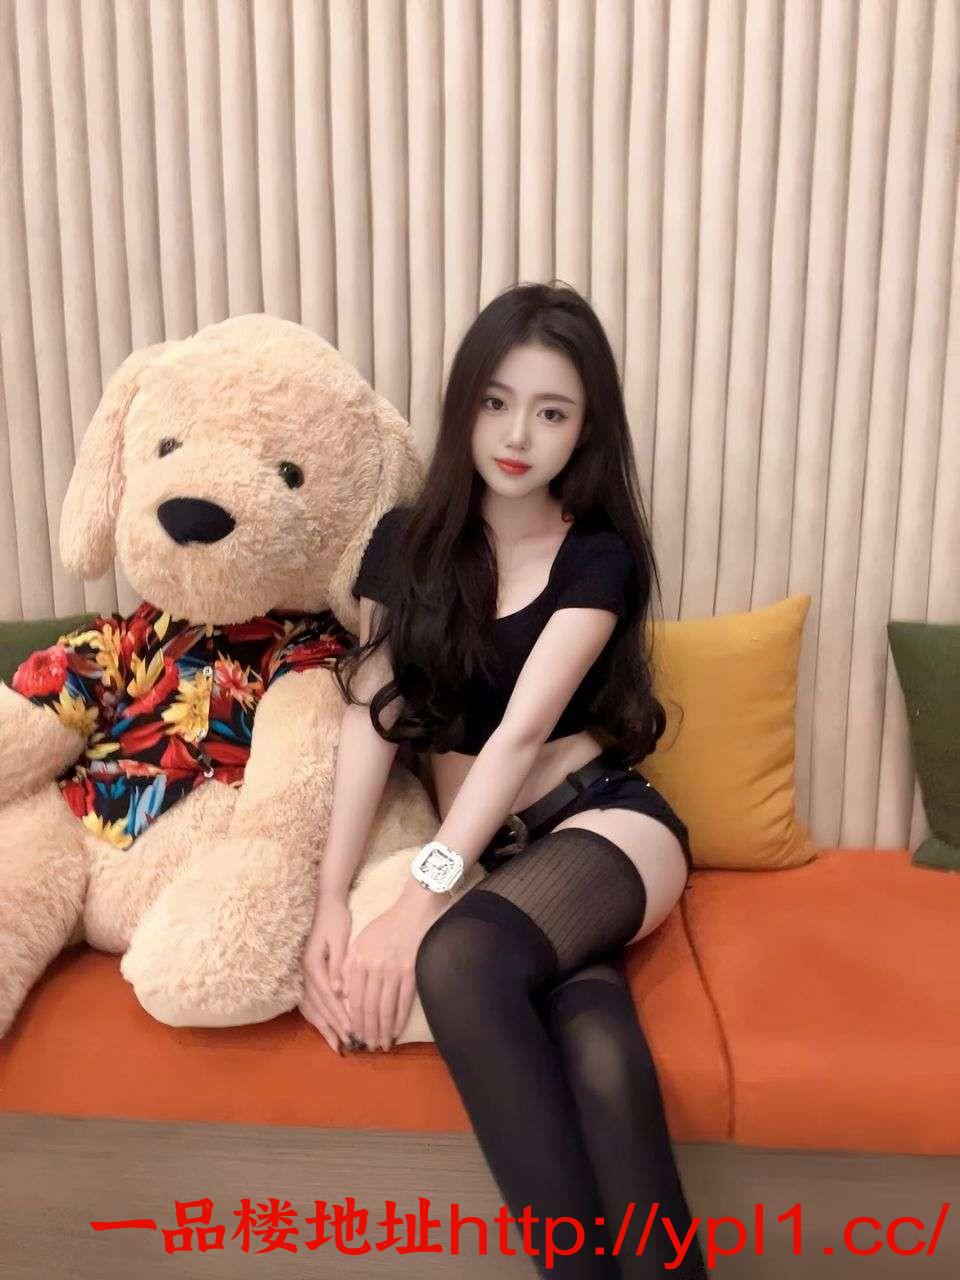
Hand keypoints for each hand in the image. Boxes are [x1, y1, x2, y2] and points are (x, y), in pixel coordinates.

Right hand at [298, 894, 355, 1053]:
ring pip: (312, 1007)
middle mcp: (306, 973)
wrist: (327, 905)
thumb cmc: (336, 920)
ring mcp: (305, 975)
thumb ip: (338, 964)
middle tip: (349, 1043)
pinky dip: (318, 1018)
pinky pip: (310, 1003)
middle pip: (319, 1006)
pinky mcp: (309, 975)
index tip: (352, 1029)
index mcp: (313, 964)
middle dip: (334, 1026)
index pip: (327, 996)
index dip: (339, 1014)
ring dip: (325, 1026)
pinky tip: (326, 1029)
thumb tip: (338, 991)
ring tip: (338, 1043)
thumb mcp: (339, 939)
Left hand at [342, 889, 445, 1050]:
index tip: (353, 1036)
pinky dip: (399, 1019)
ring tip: (381, 1045)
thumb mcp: (358, 942)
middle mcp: (375, 968)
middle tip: (367, 1048)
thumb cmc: (382, 928)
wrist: (411, 913)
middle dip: (368, 1031)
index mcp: (359, 961)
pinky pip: (404, 1001)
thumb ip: (348, 967)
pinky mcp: (411, 972)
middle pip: (370, 1008)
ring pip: (386, 1008)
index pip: (354, 1000)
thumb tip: (341, 994)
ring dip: (383, 1030)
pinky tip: (396, 1031)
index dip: (354, 1021)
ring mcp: (395, 971)